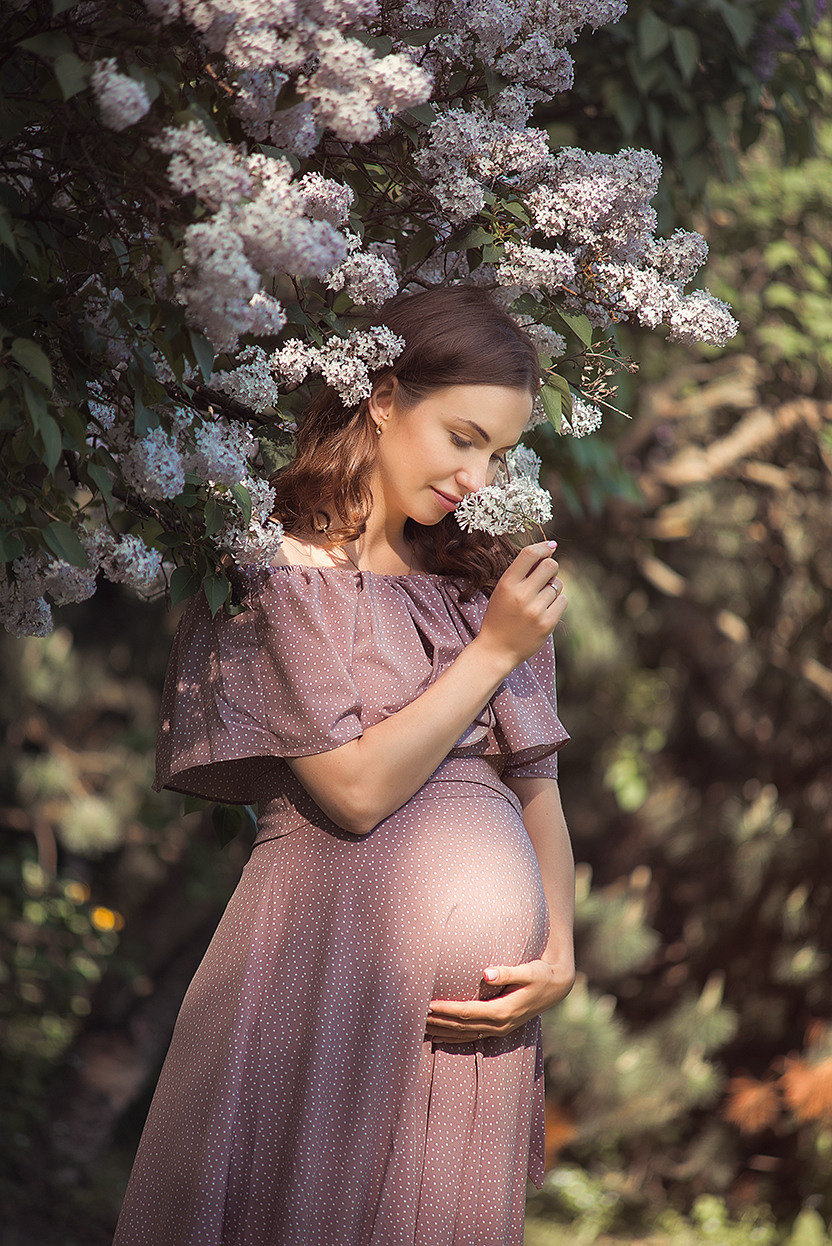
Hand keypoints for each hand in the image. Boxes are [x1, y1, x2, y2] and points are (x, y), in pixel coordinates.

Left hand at [424, 959, 574, 1043]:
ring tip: (420, 1027)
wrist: (556, 987)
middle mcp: (499, 1024)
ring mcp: (499, 1029)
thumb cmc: (541, 974)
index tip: (427, 1004)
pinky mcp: (498, 1028)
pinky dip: (453, 1037)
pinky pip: (471, 1036)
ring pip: (464, 1034)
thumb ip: (507, 971)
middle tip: (415, 1016)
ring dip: (442, 1032)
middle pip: (462, 1027)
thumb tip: (486, 973)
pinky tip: (438, 1036)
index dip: (447, 1010)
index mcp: (503, 1011)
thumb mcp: (528, 970)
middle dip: (438, 1022)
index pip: (467, 1012)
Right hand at [475, 542, 566, 673]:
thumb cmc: (499, 616)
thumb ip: (521, 572)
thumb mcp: (501, 591)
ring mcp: (536, 610)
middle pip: (550, 566)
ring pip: (558, 584)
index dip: (543, 547)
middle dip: (550, 567)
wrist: (496, 649)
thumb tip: (548, 551)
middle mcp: (522, 595)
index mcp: (507, 584)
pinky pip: (563, 601)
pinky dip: (557, 602)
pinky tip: (546, 609)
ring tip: (540, 598)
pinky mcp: (547, 623)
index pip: (530, 554)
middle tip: (544, 576)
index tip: (550, 546)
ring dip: (552, 587)